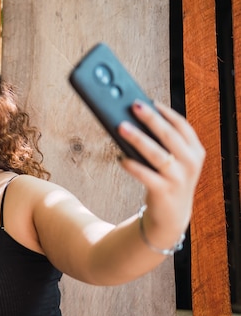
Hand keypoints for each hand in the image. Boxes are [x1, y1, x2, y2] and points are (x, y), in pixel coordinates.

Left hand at [119, 100, 204, 236]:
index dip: (166, 112)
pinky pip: (146, 175)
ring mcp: (179, 178)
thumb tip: (135, 118)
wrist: (171, 215)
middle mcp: (190, 163)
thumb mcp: (172, 160)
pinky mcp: (164, 191)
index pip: (182, 126)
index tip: (150, 101)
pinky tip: (121, 158)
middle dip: (151, 118)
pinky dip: (133, 166)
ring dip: (138, 139)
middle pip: (169, 135)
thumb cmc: (167, 179)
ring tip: (121, 127)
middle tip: (134, 105)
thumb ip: (161, 142)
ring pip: (157, 154)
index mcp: (195, 151)